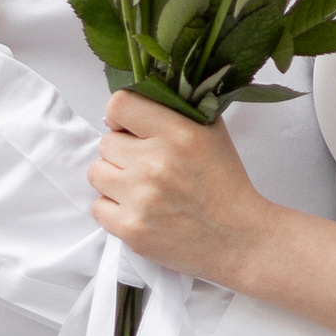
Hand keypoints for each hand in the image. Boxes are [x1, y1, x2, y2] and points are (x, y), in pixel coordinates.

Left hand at [91, 93, 268, 281]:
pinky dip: (114, 209)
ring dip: (114, 179)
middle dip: (122, 153)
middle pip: (106, 143)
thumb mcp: (211, 131)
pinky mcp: (131, 229)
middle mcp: (155, 163)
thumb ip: (176, 109)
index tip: (128, 127)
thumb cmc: (224, 183)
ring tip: (140, 188)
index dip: (119, 116)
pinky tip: (138, 209)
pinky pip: (98, 207)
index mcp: (178, 133)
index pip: (120, 105)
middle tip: (145, 165)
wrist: (238, 238)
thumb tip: (138, 97)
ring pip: (97, 173)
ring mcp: (141, 198)